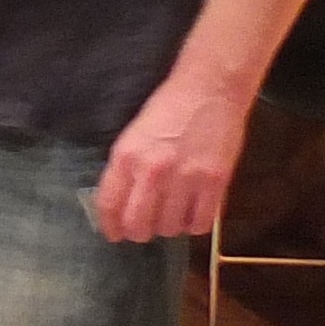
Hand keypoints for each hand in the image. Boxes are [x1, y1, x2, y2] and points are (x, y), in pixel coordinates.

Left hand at [94, 68, 250, 242]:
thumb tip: (120, 205)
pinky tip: (193, 212)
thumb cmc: (168, 110)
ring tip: (172, 213)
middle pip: (138, 224)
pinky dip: (195, 224)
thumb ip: (126, 169)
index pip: (109, 205)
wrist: (208, 91)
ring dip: (169, 227)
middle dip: (138, 233)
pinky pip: (200, 223)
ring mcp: (185, 178)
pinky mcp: (215, 182)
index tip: (114, 234)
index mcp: (126, 157)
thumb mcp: (133, 136)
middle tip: (145, 229)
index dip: (110, 226)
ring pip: (170, 228)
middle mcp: (152, 171)